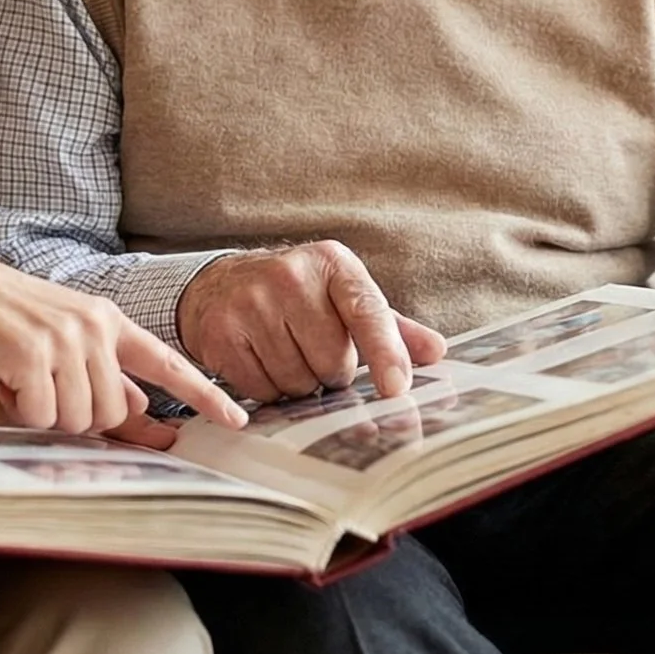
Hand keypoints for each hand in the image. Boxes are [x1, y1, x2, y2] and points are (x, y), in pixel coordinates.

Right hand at [0, 249, 249, 435]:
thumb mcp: (58, 336)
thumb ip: (101, 372)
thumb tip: (140, 409)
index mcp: (105, 319)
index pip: (166, 362)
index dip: (204, 395)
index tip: (237, 420)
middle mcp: (93, 326)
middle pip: (111, 413)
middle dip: (73, 416)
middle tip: (36, 389)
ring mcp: (65, 339)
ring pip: (78, 420)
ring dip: (42, 414)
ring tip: (16, 379)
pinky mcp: (33, 354)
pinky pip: (40, 417)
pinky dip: (16, 411)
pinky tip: (0, 380)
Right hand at [175, 241, 447, 402]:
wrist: (218, 285)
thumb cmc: (296, 297)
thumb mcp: (343, 298)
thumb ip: (389, 326)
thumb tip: (436, 351)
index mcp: (332, 264)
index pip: (367, 312)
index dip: (385, 353)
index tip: (397, 388)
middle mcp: (290, 276)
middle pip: (332, 361)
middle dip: (330, 372)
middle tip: (313, 351)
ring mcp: (251, 303)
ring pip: (297, 381)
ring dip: (299, 383)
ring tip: (285, 353)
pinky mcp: (223, 332)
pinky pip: (262, 389)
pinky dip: (267, 388)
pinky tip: (260, 361)